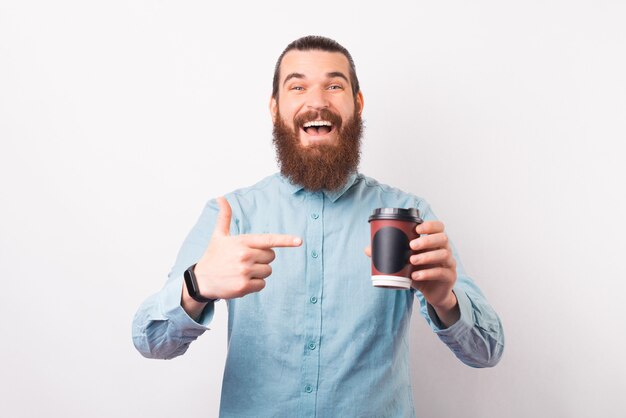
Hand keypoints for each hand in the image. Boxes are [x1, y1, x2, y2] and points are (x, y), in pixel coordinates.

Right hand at [184, 197, 301, 306]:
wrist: (201, 280)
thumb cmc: (213, 256)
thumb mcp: (218, 235)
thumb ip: (224, 217)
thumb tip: (220, 197)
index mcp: (242, 241)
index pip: (268, 240)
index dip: (286, 240)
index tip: (299, 241)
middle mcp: (244, 255)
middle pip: (271, 257)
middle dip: (262, 259)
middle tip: (245, 260)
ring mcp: (244, 271)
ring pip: (268, 271)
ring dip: (258, 272)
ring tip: (242, 271)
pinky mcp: (244, 286)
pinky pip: (262, 284)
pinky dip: (255, 284)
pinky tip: (241, 281)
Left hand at [364, 220, 458, 324]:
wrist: (432, 292)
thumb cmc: (419, 271)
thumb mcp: (406, 262)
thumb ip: (391, 254)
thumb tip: (368, 249)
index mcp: (435, 242)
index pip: (439, 227)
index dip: (430, 225)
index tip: (417, 228)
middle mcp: (445, 250)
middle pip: (443, 238)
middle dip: (427, 240)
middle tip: (411, 246)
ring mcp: (449, 263)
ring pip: (443, 254)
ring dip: (426, 257)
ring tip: (411, 261)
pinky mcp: (449, 277)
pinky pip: (441, 272)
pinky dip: (427, 274)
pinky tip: (415, 276)